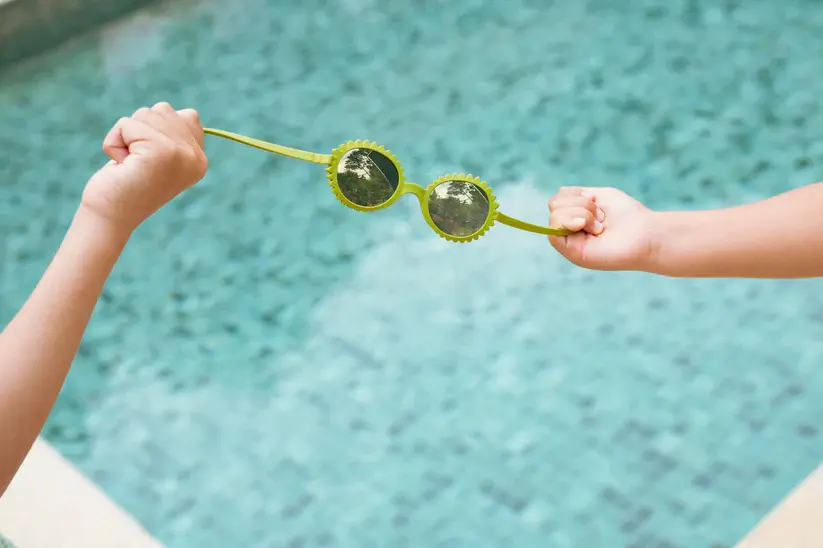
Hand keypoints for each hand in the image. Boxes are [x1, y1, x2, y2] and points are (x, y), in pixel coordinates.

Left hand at [81, 102, 207, 232]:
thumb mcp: (159, 154)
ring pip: (145, 114)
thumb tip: (190, 114)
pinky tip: (121, 166)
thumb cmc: (126, 184)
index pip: (186, 116)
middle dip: (140, 131)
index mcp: (200, 160)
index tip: (151, 163)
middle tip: (138, 164)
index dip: (156, 133)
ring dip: (126, 136)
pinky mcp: (161, 150)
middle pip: (163, 110)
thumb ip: (176, 134)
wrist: (110, 216)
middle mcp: (196, 157)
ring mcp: (182, 153)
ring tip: (130, 164)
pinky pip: (126, 124)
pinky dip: (114, 142)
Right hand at [547, 186, 658, 270]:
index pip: (558, 198)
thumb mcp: (598, 196)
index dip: (575, 195)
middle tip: (600, 217)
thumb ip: (575, 196)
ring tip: (600, 226)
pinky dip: (573, 222)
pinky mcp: (570, 252)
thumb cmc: (626, 215)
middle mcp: (569, 230)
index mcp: (574, 216)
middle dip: (580, 203)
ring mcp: (568, 242)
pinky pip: (554, 231)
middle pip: (554, 204)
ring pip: (555, 215)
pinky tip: (593, 229)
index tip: (596, 202)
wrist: (645, 234)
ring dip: (582, 213)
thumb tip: (554, 206)